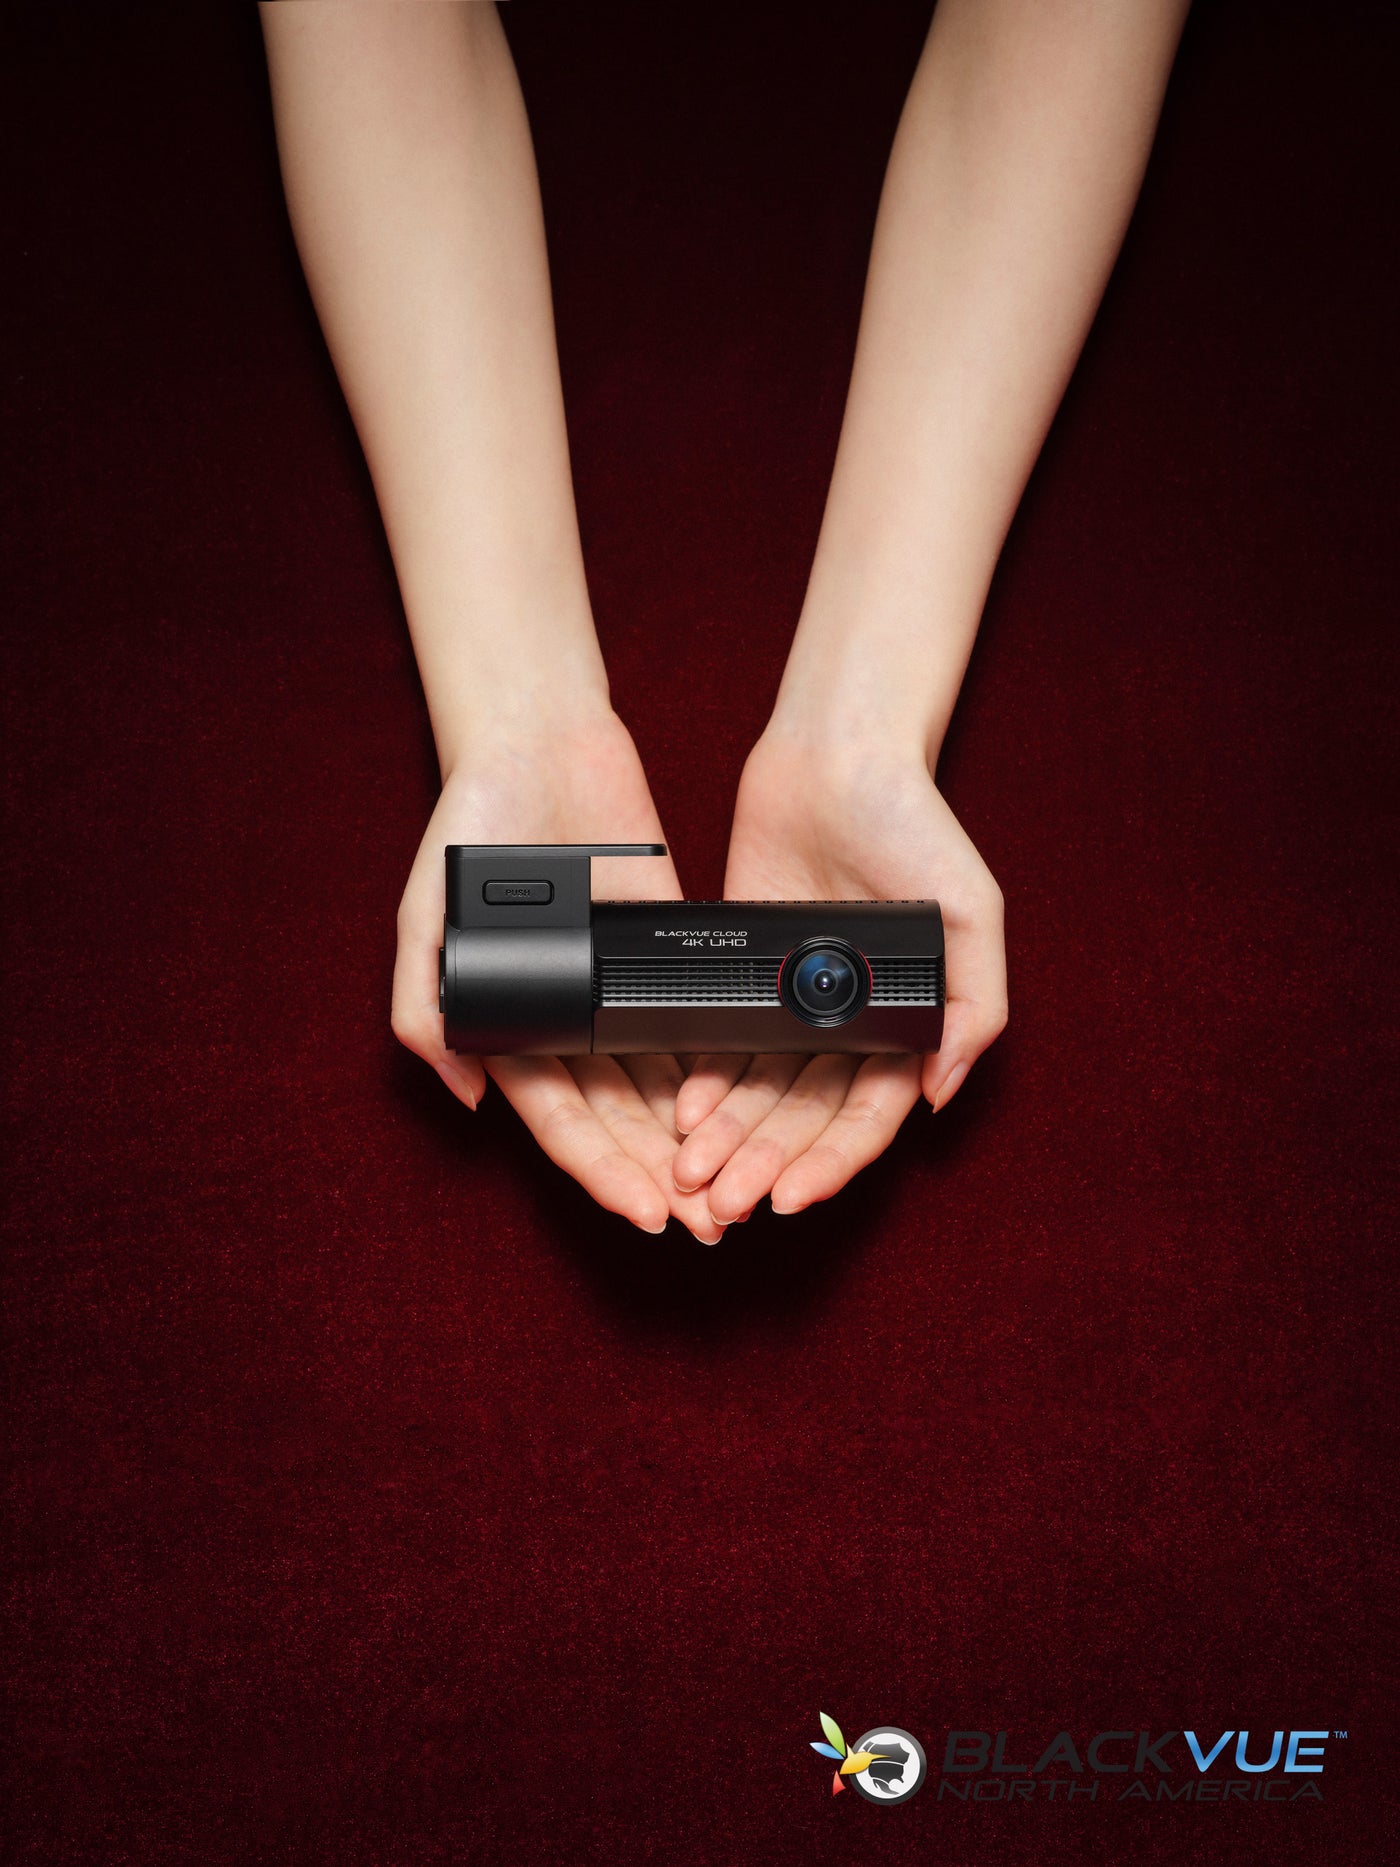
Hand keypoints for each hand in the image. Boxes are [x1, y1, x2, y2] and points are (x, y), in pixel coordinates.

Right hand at [392, 709, 725, 1242]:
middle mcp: (569, 1022)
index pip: (562, 1122)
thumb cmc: (467, 832)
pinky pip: (693, 1023)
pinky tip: (754, 1109)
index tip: (647, 1213)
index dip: (601, 1173)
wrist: (538, 746)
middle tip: (711, 1224)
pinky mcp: (663, 955)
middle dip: (660, 1177)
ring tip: (738, 1187)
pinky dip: (717, 1071)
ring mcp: (618, 991)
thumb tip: (467, 1093)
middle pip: (620, 1121)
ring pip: (662, 1086)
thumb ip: (426, 1006)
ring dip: (695, 1141)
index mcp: (512, 1027)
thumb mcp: (427, 918)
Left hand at [672, 730, 1006, 1221]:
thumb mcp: (971, 912)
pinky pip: (723, 1043)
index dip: (832, 1162)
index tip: (793, 1198)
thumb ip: (974, 1003)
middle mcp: (848, 1024)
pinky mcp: (744, 974)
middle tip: (725, 1205)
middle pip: (804, 1117)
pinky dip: (705, 1083)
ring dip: (730, 1139)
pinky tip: (683, 1113)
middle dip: (767, 1165)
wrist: (837, 758)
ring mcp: (793, 1003)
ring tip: (695, 1177)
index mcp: (907, 1022)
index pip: (867, 1116)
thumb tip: (944, 1093)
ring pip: (760, 1093)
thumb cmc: (918, 827)